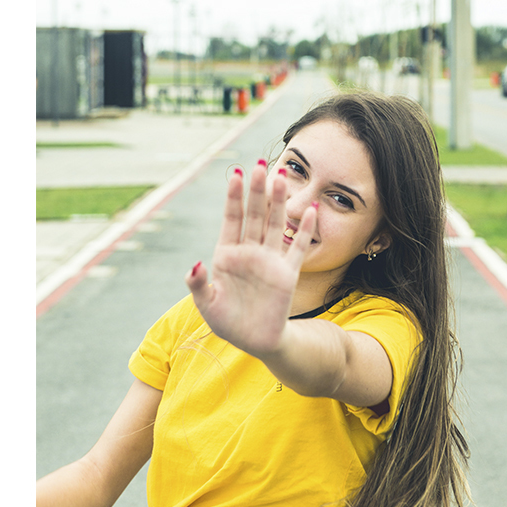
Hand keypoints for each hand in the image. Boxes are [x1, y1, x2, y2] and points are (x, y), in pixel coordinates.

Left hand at [185, 160, 317, 357]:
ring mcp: (270, 260)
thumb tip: (194, 263)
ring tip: (282, 177)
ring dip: (280, 202)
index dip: (234, 197)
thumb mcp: (206, 304)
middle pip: (256, 215)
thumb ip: (197, 284)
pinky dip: (306, 230)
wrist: (254, 340)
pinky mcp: (288, 273)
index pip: (232, 219)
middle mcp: (250, 252)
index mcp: (227, 254)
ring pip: (277, 225)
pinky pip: (298, 248)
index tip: (235, 174)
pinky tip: (311, 211)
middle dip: (256, 191)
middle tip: (259, 165)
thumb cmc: (227, 322)